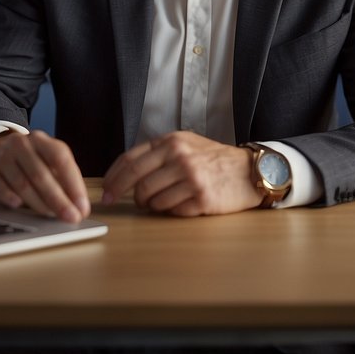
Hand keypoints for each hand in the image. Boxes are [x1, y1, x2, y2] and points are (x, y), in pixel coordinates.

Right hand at [0, 130, 89, 222]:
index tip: (82, 206)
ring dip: (40, 204)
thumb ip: (64, 178)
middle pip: (41, 175)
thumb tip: (79, 206)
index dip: (73, 184)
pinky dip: (12, 199)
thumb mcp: (48, 159)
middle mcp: (20, 144)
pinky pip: (1, 189)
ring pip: (22, 185)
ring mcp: (2, 157)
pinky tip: (21, 206)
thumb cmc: (31, 159)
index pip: (60, 159)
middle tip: (71, 218)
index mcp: (41, 140)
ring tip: (52, 215)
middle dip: (59, 200)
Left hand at [101, 131, 263, 215]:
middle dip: (122, 194)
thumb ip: (158, 153)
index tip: (105, 189)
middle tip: (115, 202)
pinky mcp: (202, 198)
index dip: (113, 177)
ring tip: (157, 202)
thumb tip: (125, 173)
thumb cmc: (214, 159)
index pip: (131, 159)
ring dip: (149, 205)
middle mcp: (180, 157)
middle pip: (137, 181)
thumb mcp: (186, 144)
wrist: (249, 171)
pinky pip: (172, 210)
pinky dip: (169, 211)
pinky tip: (178, 204)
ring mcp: (191, 178)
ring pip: (153, 199)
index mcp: (172, 142)